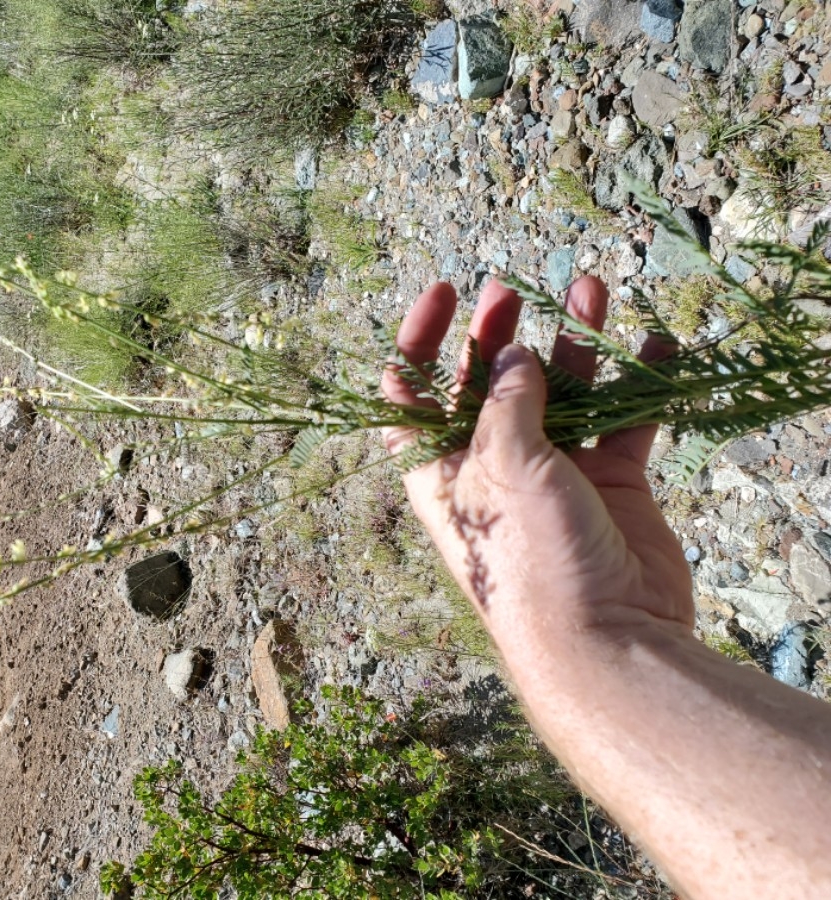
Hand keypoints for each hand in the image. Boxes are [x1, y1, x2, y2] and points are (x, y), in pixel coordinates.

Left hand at [381, 277, 693, 670]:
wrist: (606, 640)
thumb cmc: (531, 556)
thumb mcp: (503, 464)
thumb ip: (508, 400)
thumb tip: (513, 355)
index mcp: (439, 466)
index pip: (412, 394)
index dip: (419, 341)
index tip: (447, 293)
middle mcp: (490, 468)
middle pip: (488, 384)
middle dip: (499, 333)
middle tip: (514, 289)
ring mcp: (552, 476)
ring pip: (561, 392)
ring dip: (574, 343)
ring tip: (592, 287)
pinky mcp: (608, 486)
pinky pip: (622, 421)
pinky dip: (636, 384)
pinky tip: (654, 344)